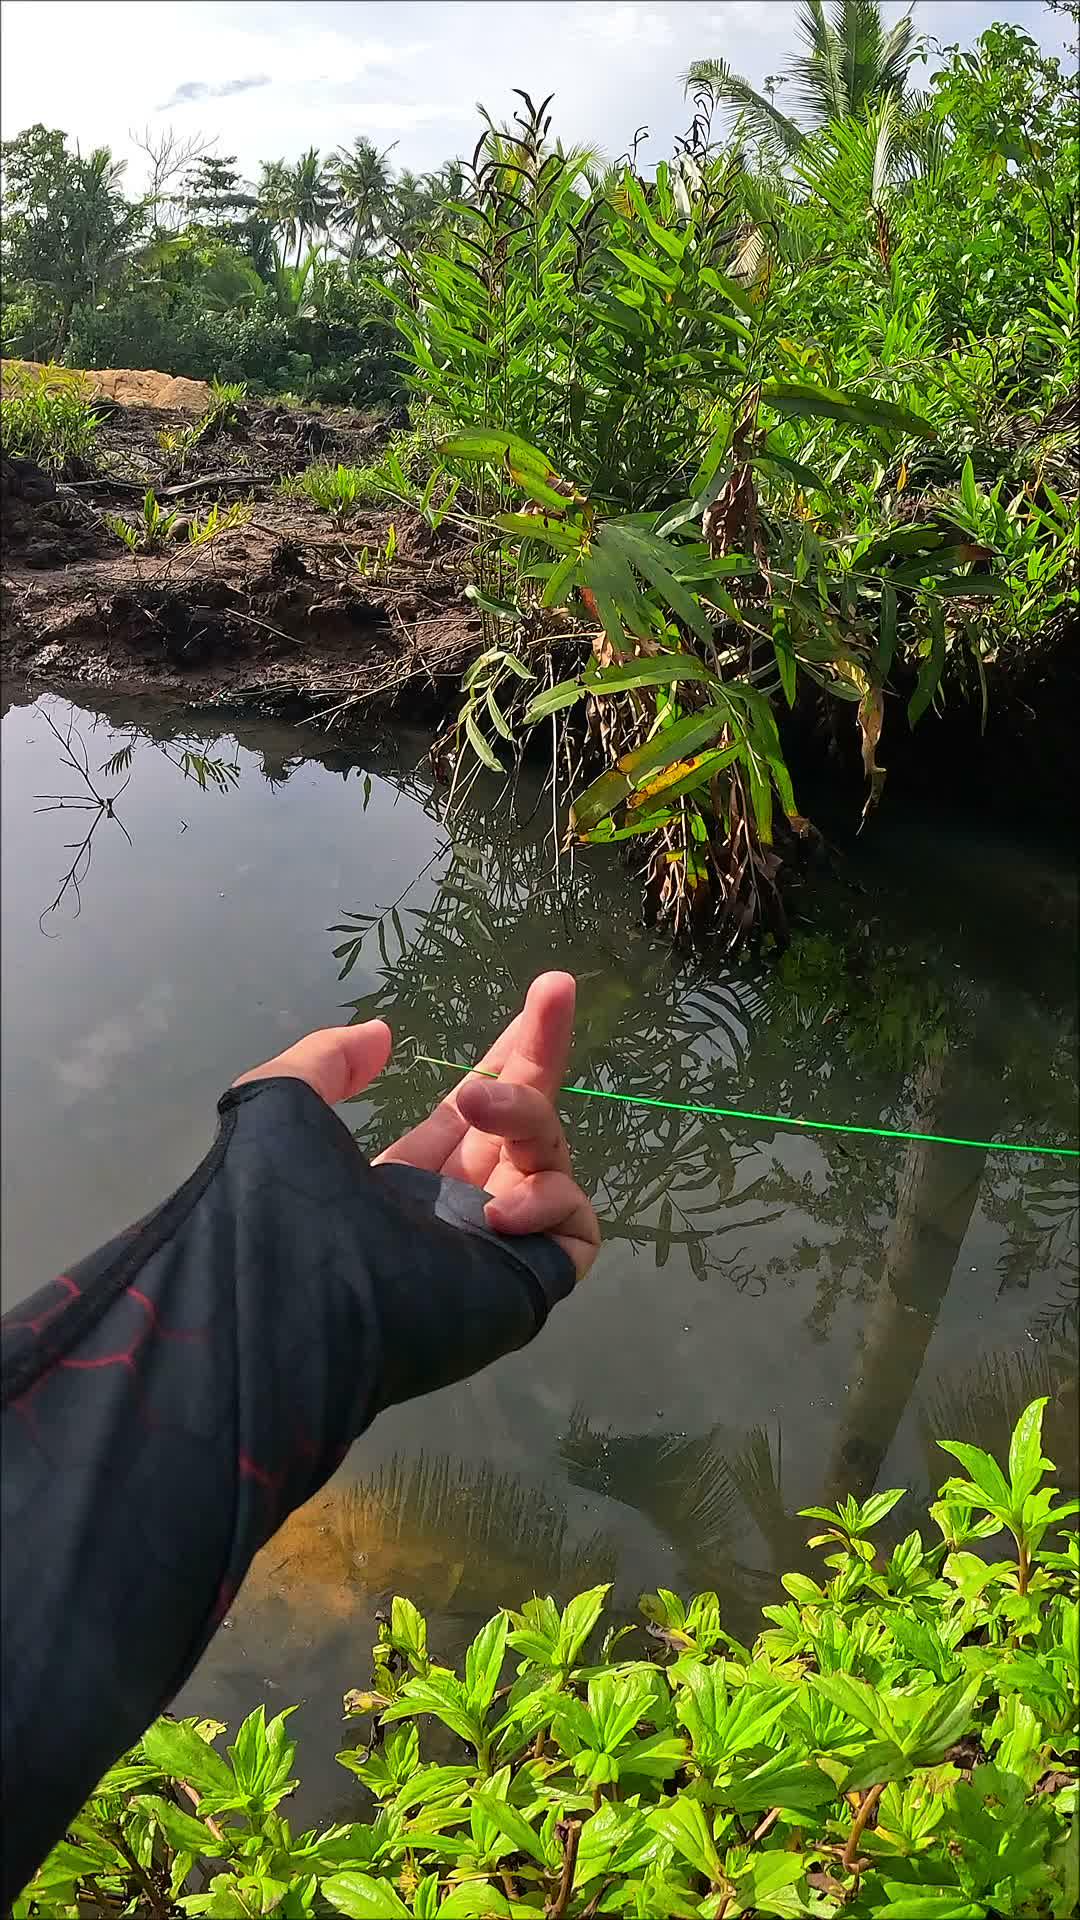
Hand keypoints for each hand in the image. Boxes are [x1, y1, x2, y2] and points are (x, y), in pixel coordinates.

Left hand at [232, 972, 598, 1280]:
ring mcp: (497, 1245)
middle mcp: (456, 1207)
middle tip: (557, 986)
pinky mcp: (528, 1280)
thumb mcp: (283, 1106)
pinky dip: (552, 1199)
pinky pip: (574, 1227)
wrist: (295, 1303)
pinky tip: (499, 1206)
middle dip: (542, 1050)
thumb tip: (382, 1035)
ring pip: (550, 1157)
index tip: (539, 996)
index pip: (471, 1109)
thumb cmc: (282, 1206)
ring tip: (477, 1101)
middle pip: (524, 1119)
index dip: (504, 1053)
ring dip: (525, 1115)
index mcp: (404, 1177)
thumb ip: (329, 1060)